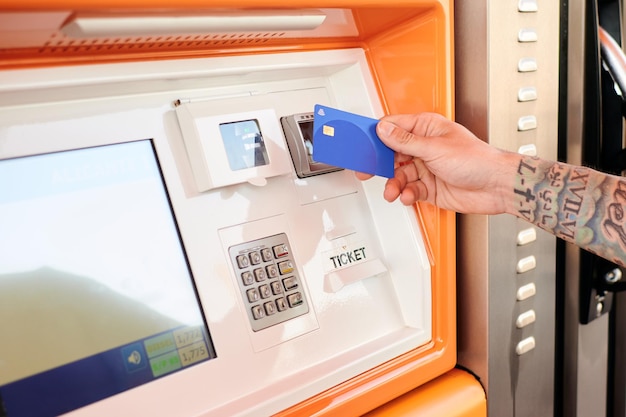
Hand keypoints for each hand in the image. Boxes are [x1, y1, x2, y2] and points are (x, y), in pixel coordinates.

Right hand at [357, 113, 518, 213]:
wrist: (496, 187)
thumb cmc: (477, 160)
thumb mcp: (434, 148)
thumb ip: (405, 141)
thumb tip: (384, 130)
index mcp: (426, 128)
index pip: (393, 128)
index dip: (375, 136)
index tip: (360, 143)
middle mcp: (424, 147)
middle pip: (391, 154)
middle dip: (380, 165)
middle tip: (366, 172)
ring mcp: (426, 168)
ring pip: (399, 175)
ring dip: (394, 184)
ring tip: (394, 191)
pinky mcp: (430, 187)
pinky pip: (409, 190)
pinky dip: (407, 194)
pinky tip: (409, 196)